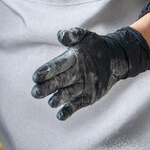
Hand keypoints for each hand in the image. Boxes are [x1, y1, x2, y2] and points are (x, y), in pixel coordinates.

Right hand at [31, 27, 149, 119]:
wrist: (113, 57)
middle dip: (46, 88)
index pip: (55, 66)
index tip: (36, 76)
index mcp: (67, 60)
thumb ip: (74, 35)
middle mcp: (69, 75)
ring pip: (65, 94)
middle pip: (56, 82)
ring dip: (57, 99)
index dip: (46, 71)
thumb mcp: (85, 36)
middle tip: (35, 92)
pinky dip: (68, 111)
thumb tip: (61, 35)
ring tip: (52, 102)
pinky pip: (75, 105)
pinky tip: (61, 115)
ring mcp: (77, 87)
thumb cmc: (95, 45)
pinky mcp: (85, 98)